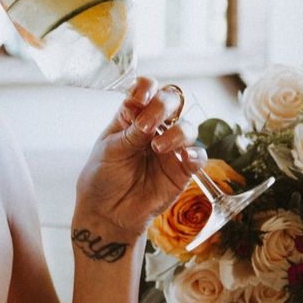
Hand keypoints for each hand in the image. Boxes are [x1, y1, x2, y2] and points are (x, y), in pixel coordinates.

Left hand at [73, 79, 205, 239]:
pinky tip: (183, 157)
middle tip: (147, 124)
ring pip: (188, 127)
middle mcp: (155, 128)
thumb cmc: (103, 177)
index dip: (147, 88)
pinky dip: (195, 154)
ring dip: (176, 132)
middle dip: (164, 105)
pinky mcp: (182, 170)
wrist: (107, 213)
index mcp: (133, 117)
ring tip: (157, 148)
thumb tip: (147, 111)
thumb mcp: (110, 150)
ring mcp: (170, 148)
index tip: (140, 100)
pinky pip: (198, 156)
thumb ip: (131, 131)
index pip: (146, 90)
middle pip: (172, 101)